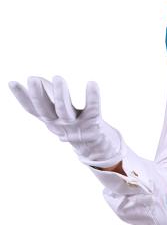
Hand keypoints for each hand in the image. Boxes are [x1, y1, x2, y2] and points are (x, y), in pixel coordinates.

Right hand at [8, 75, 124, 167]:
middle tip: (31, 78)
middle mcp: (60, 124)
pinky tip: (91, 82)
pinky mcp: (94, 123)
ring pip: (65, 110)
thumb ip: (46, 94)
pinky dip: (92, 96)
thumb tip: (32, 77)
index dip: (21, 97)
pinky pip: (93, 108)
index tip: (11, 82)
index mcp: (50, 120)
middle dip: (37, 95)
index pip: (32, 108)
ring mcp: (76, 126)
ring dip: (60, 94)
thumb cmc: (74, 124)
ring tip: (58, 77)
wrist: (97, 148)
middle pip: (45, 110)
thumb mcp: (58, 110)